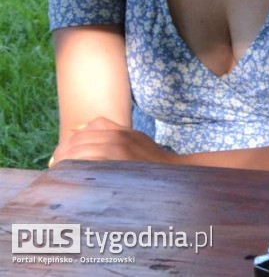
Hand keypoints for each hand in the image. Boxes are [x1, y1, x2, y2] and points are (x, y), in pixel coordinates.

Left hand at [51, 117, 176, 164]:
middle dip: (61, 155)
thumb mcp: (134, 136)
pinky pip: (88, 169)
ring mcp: (116, 156)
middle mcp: (116, 141)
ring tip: (60, 176)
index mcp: (119, 132)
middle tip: (55, 168)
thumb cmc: (152, 157)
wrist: (172, 173)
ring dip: (66, 165)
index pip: (82, 133)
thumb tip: (78, 127)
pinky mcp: (116, 171)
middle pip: (78, 143)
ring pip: (80, 155)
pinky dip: (77, 173)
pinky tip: (72, 180)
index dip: (66, 145)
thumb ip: (108, 128)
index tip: (58, 158)